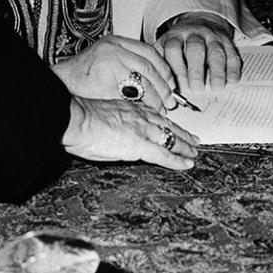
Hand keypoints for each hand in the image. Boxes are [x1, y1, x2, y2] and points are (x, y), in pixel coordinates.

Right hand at [52, 35, 176, 112]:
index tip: (171, 83)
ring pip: (144, 80)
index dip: (163, 69)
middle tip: (170, 100)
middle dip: (163, 86)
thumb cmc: (81, 77)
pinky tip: (145, 112)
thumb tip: (155, 78)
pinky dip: (142, 104)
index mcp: (115, 42)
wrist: (59, 84)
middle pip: (149, 66)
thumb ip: (126, 62)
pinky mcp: (107, 82)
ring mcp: (111, 64)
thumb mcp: (105, 59)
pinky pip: (132, 94)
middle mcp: (114, 50)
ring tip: (159, 108)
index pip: (149, 52)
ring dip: (155, 97)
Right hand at [63, 96, 198, 169]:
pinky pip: (164, 154)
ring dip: (185, 147)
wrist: (77, 118)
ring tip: (195, 152)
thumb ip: (116, 124)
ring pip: (171, 139)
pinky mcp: (140, 145)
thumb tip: (117, 136)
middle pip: (167, 125)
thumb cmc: (81, 119)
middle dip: (182, 133)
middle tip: (194, 139)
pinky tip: (187, 163)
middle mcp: (140, 116)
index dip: (167, 123)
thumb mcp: (103, 116)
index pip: (155, 116)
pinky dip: (177, 160)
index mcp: (130, 108)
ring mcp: (142, 130)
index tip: (173, 126)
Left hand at [155, 12, 240, 94]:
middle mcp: (194, 34)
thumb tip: (154, 84)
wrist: (200, 22)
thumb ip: (159, 62)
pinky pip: (232, 53)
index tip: (177, 88)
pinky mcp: (227, 41)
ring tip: (216, 87)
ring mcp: (212, 37)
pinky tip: (232, 80)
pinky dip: (233, 68)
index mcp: (175, 36)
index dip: (176, 69)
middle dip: (196, 71)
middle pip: (195, 49)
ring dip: (217, 71)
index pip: (173, 50)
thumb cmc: (179, 43)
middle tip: (196, 89)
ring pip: (215, 52)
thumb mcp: (164, 46)